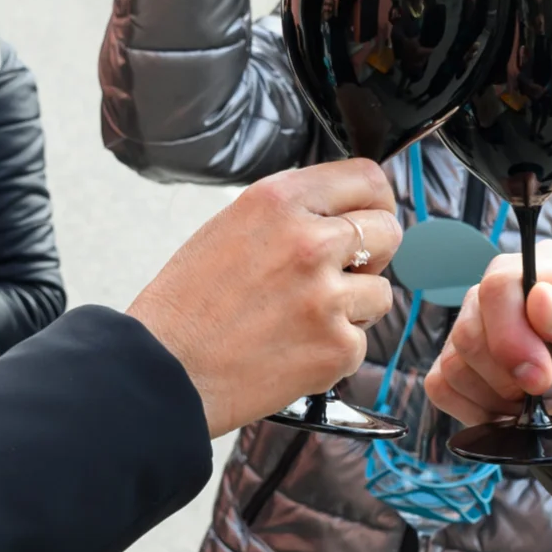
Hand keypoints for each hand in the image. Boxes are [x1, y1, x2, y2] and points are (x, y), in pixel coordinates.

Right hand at [127, 161, 399, 436]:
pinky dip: (335, 351)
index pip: (366, 179)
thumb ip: (291, 216)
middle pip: (389, 231)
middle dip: (373, 255)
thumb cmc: (187, 306)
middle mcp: (309, 240)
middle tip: (338, 276)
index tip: (372, 217)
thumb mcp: (231, 228)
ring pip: (382, 293)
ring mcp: (327, 296)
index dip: (375, 202)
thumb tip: (345, 216)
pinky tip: (292, 351)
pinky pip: (361, 342)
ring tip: (302, 320)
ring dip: (354, 308)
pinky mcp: (337, 346)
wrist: (162, 371)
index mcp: (279, 201)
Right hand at [425, 243, 551, 426]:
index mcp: (546, 266)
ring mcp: (481, 323)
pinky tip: (510, 411)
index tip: (542, 377)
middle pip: (468, 330)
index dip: (511, 337)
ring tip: (540, 398)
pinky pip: (441, 384)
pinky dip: (473, 408)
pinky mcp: (468, 361)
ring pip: (453, 361)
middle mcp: (505, 289)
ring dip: (496, 394)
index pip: (499, 286)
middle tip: (551, 389)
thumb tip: (538, 302)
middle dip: (507, 374)